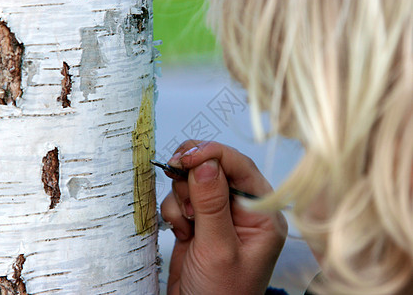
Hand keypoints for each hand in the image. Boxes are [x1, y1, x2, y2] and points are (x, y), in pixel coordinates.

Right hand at [161, 140, 286, 294]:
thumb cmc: (222, 294)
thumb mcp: (218, 249)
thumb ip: (212, 203)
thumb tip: (206, 163)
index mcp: (261, 214)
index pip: (241, 166)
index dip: (213, 154)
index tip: (188, 156)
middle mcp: (242, 210)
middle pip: (216, 168)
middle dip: (194, 176)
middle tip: (181, 187)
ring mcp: (219, 214)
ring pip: (195, 181)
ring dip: (183, 197)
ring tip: (187, 224)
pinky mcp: (199, 221)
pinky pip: (182, 198)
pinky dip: (175, 210)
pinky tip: (182, 232)